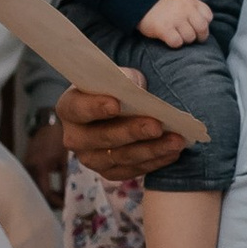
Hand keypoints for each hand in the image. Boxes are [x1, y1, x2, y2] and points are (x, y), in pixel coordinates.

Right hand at [23, 112, 68, 196]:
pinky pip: (34, 181)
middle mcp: (29, 168)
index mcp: (39, 167)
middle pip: (37, 193)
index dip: (56, 201)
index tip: (66, 203)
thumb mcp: (64, 159)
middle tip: (64, 202)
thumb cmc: (58, 138)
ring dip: (46, 195)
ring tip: (60, 196)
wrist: (46, 123)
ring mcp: (26, 166)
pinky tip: (54, 188)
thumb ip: (65, 178)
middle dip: (50, 201)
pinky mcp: (27, 165)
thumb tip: (67, 196)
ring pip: (35, 188)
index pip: (45, 192)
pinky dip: (43, 187)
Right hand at [56, 82, 185, 179]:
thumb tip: (136, 85)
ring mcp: (91, 158)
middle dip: (131, 132)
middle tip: (157, 126)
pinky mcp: (110, 172)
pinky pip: (132, 170)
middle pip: (101, 138)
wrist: (122, 108)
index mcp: (70, 107)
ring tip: (176, 141)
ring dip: (151, 150)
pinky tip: (172, 152)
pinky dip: (154, 162)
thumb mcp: (119, 76)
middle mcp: (75, 137)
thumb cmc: (117, 88)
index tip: (116, 104)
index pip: (78, 108)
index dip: (95, 107)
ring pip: (120, 158)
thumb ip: (124, 78)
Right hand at [137, 0, 212, 48]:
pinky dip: (174, 43)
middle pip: (202, 28)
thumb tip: (206, 22)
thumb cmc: (162, 4)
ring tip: (177, 35)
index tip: (196, 27)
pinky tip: (169, 39)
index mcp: (190, 0)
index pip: (208, 16)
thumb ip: (193, 7)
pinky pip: (177, 42)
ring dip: (184, 40)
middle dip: (199, 36)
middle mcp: (185, 8)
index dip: (204, 24)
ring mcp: (175, 19)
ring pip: (190, 37)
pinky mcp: (164, 28)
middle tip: (191, 38)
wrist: (139, 1)